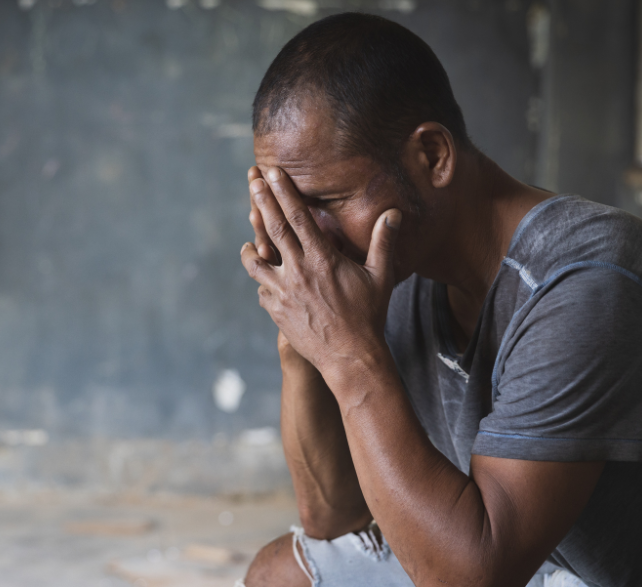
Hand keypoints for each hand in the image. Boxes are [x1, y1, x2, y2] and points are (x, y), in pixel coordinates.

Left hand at [240, 167, 400, 374]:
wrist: (350, 357)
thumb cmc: (369, 316)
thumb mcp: (380, 277)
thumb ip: (383, 242)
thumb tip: (393, 213)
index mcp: (322, 259)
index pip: (299, 217)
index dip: (284, 192)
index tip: (273, 173)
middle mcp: (298, 272)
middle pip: (273, 228)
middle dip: (261, 201)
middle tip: (252, 180)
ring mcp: (283, 292)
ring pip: (256, 262)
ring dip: (250, 249)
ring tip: (248, 243)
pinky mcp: (276, 311)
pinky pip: (262, 291)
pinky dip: (262, 283)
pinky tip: (265, 282)